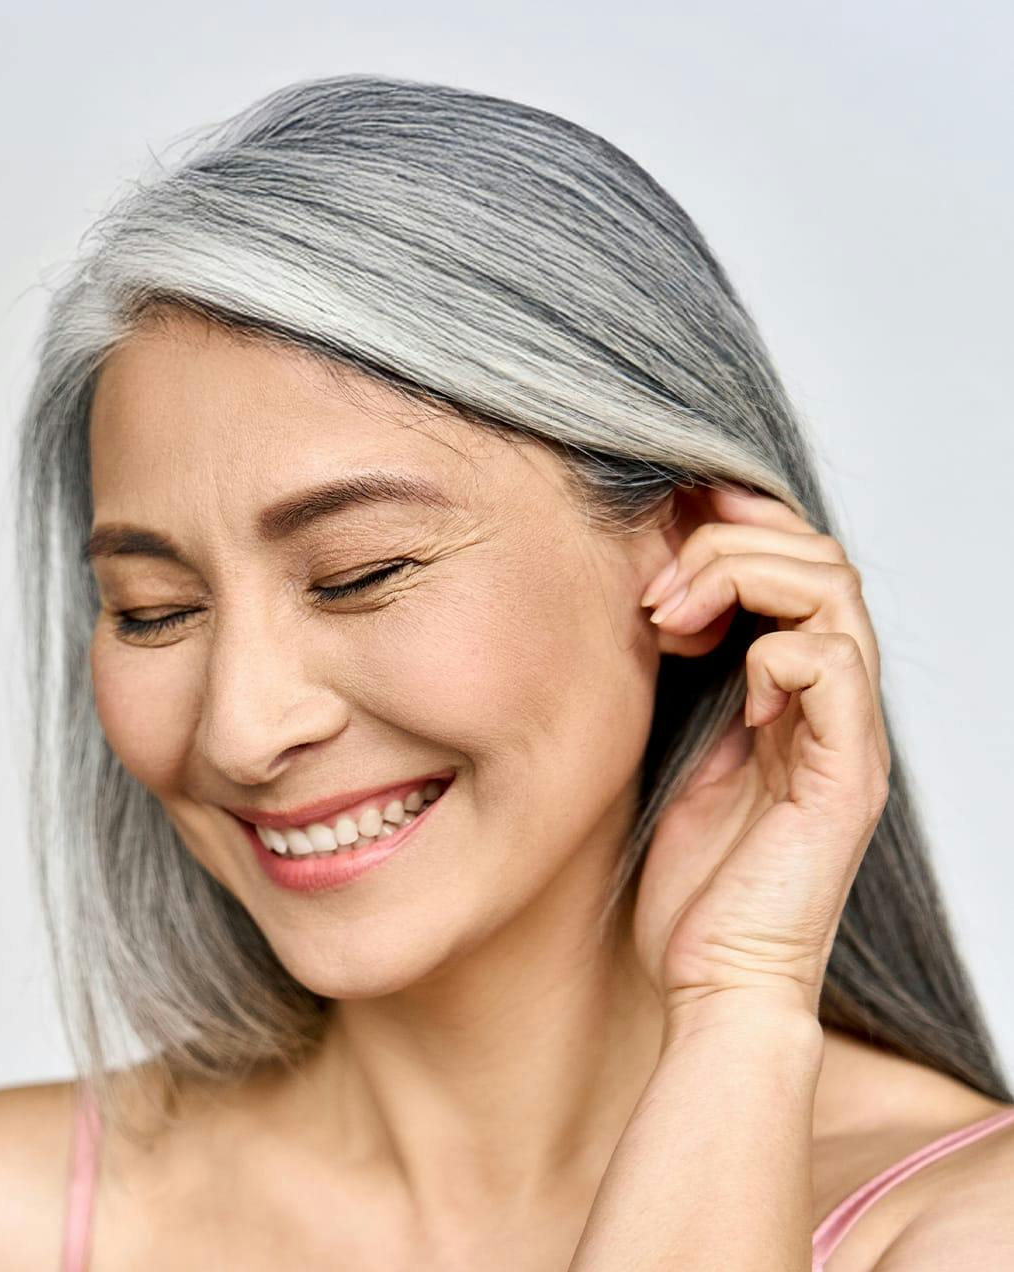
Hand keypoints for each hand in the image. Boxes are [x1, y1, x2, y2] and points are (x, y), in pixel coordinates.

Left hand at [631, 485, 891, 1030]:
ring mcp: (846, 738)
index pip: (798, 566)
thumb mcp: (677, 756)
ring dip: (743, 582)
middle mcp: (833, 706)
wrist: (715, 984)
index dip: (741, 525)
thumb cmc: (694, 885)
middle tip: (655, 593)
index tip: (669, 518)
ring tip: (670, 621)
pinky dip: (773, 654)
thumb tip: (660, 604)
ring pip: (834, 594)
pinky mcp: (846, 777)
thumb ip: (692, 683)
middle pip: (820, 560)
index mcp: (796, 695)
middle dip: (728, 548)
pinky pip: (832, 666)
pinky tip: (728, 689)